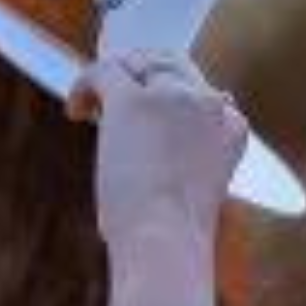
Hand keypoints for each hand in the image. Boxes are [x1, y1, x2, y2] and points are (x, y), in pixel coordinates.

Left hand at [64, 50, 249, 263]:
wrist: (164, 243)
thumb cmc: (172, 236)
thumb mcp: (194, 190)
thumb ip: (185, 156)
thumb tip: (147, 142)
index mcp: (231, 126)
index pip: (201, 91)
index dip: (168, 97)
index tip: (147, 119)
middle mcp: (207, 103)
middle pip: (171, 63)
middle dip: (141, 74)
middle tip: (111, 98)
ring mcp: (172, 97)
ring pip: (137, 62)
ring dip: (112, 78)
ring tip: (91, 107)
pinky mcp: (133, 101)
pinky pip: (104, 70)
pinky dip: (83, 85)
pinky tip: (74, 112)